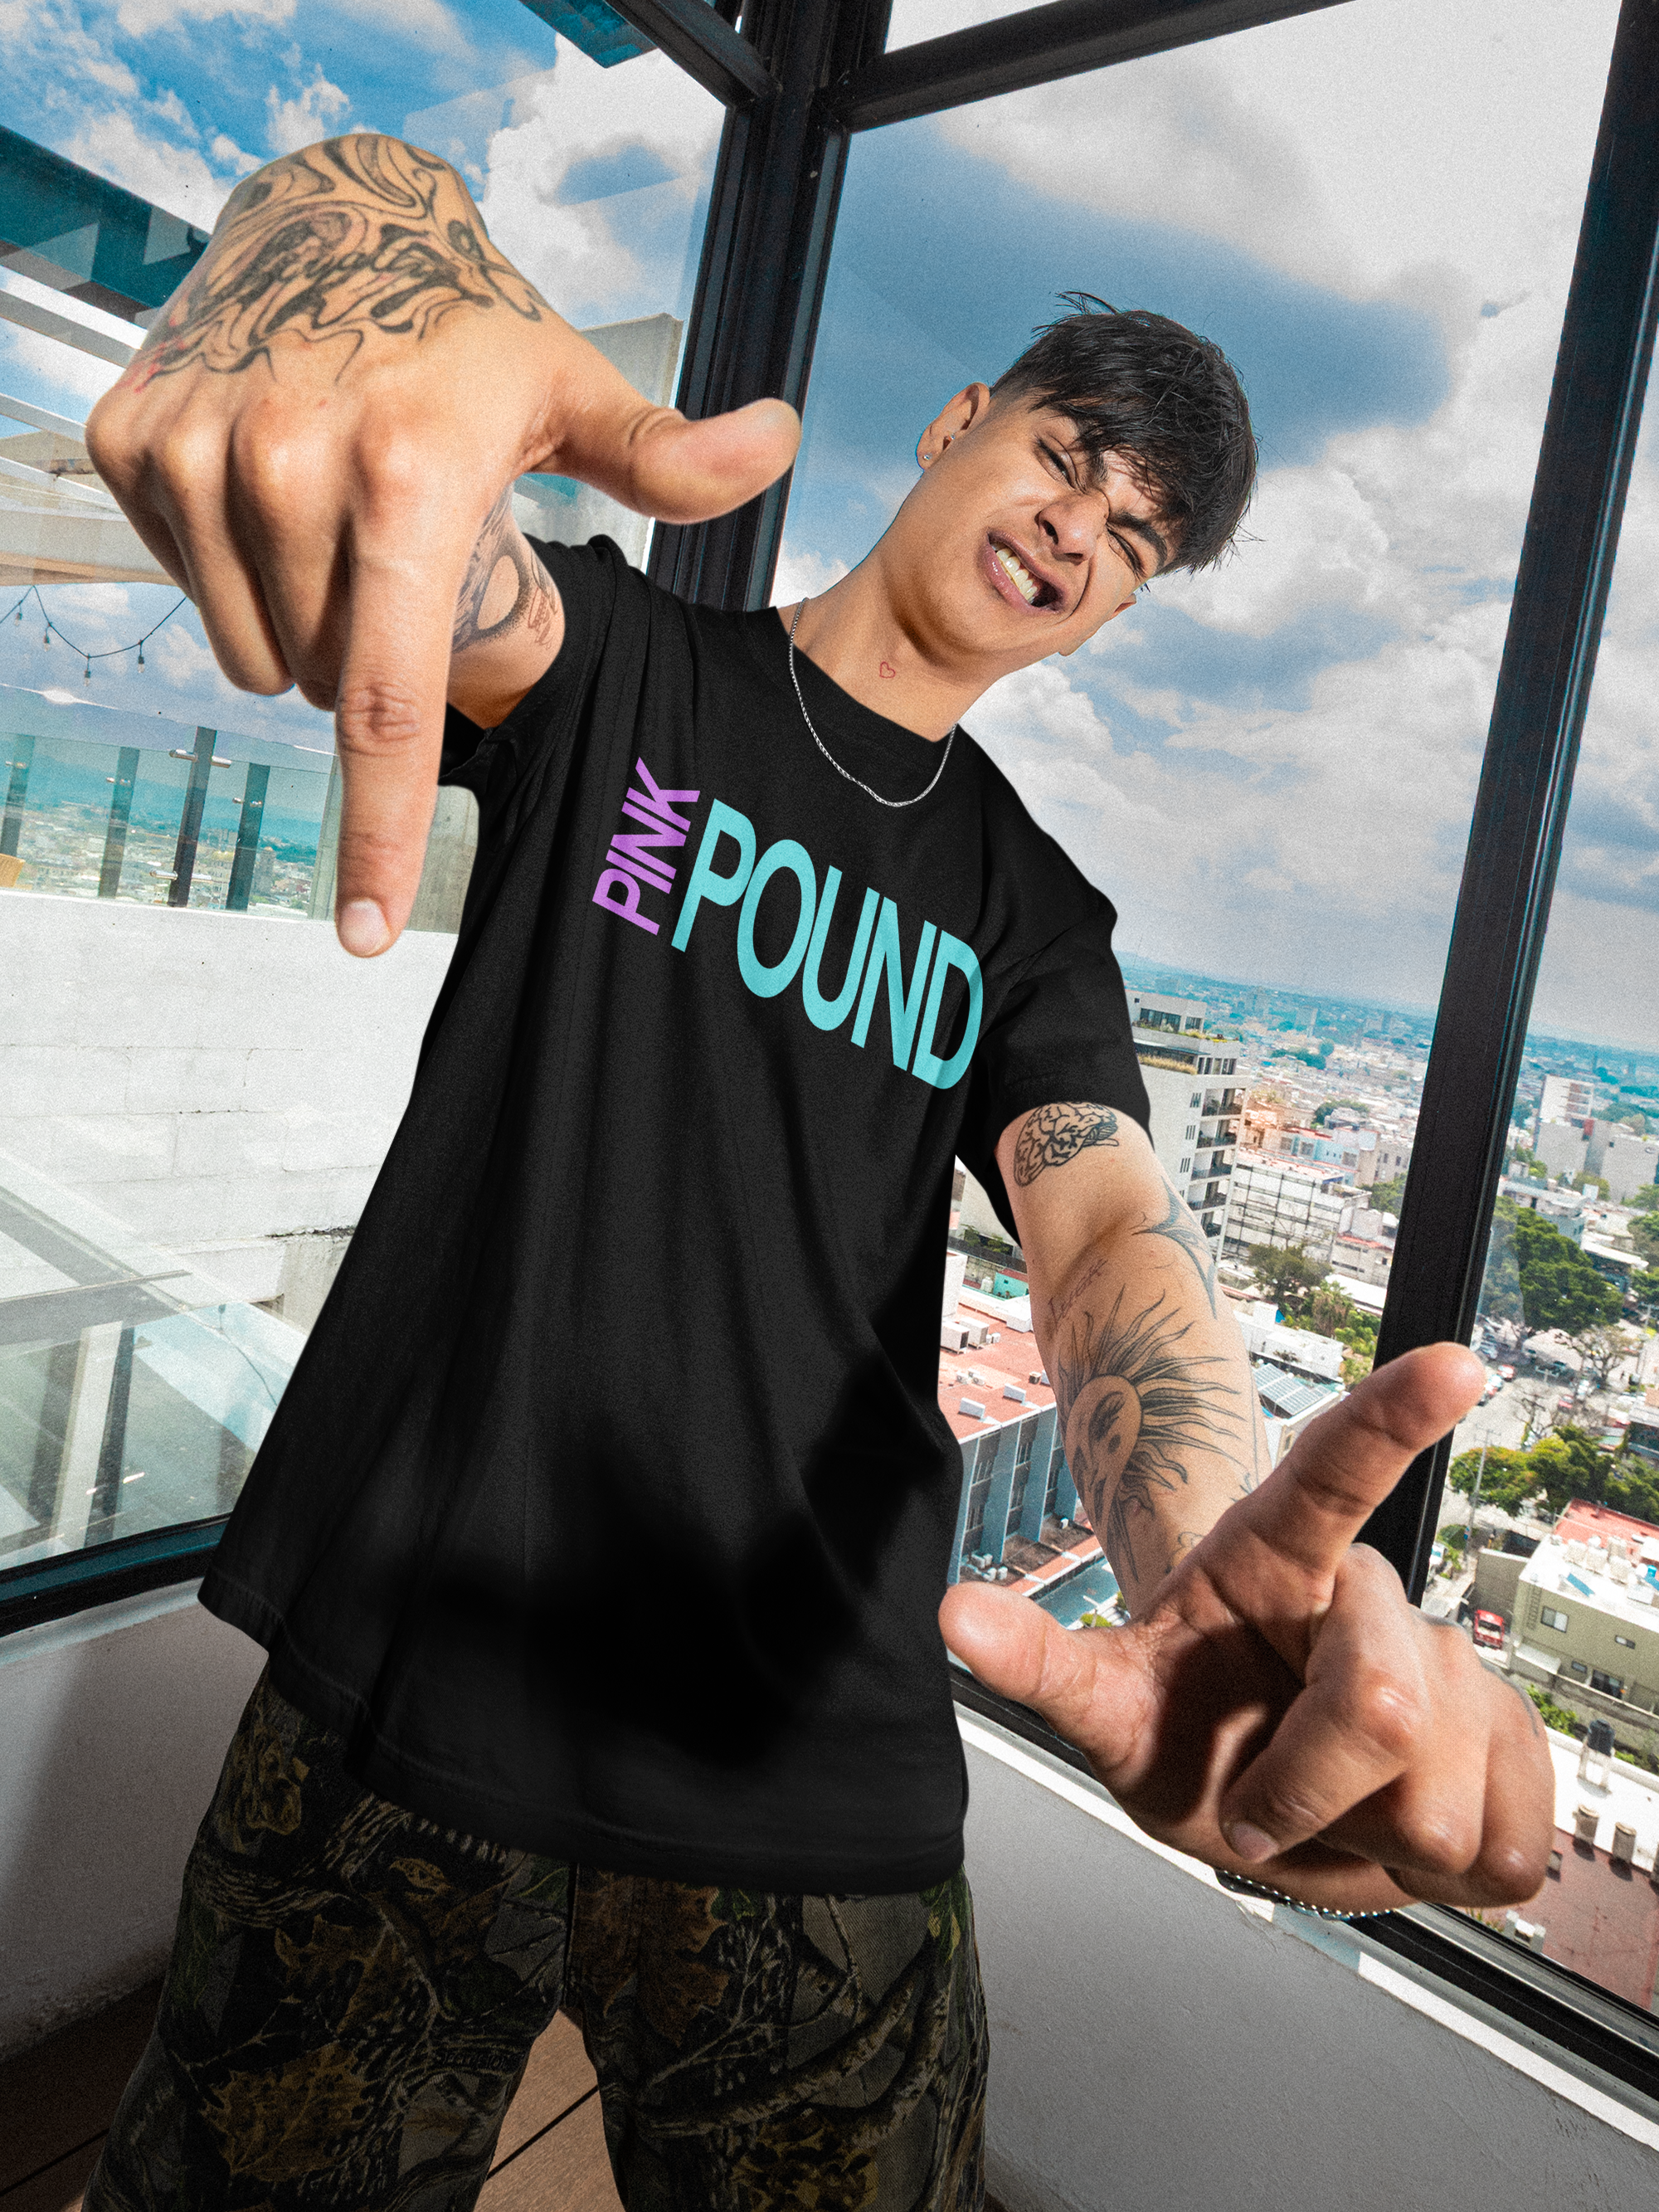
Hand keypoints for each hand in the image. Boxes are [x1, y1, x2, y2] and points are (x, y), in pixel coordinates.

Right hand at [85, 135, 798, 956]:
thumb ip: (669, 459)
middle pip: (325, 687)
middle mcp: (287, 463)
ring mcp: (197, 451)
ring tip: (344, 530)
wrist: (327, 217)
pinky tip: (275, 495)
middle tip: (405, 563)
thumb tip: (777, 447)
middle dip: (372, 658)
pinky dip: (236, 573)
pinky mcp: (134, 443)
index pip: (389, 703)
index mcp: (410, 475)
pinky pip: (190, 591)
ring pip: (253, 656)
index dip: (381, 834)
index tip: (369, 930)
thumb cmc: (465, 328)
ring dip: (304, 627)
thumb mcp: (575, 390)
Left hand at [941, 1344, 1553, 1914]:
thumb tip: (954, 1609)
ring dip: (1368, 1842)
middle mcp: (1369, 1602)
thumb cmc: (1182, 1734)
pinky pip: (1508, 1846)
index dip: (1392, 1416)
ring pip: (1439, 1797)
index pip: (1334, 1473)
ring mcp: (1453, 1670)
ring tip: (1330, 1810)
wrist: (1253, 1806)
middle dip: (1306, 1794)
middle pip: (1380, 1706)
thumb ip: (1043, 1664)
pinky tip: (1401, 1828)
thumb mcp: (1105, 1710)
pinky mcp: (1513, 1745)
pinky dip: (1442, 1873)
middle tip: (1258, 1812)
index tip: (1453, 1362)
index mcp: (1277, 1560)